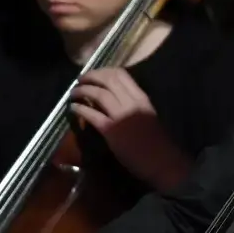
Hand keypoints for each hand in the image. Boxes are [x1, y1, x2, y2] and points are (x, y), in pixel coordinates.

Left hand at [70, 68, 188, 190]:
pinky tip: (73, 108)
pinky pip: (92, 114)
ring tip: (74, 93)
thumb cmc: (155, 140)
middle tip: (80, 80)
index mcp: (141, 97)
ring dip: (82, 90)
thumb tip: (112, 96)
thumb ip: (131, 103)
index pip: (121, 74)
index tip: (95, 74)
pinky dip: (80, 109)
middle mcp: (131, 102)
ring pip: (98, 94)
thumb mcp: (146, 114)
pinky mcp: (111, 130)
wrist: (160, 161)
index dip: (104, 71)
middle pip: (107, 80)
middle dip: (91, 77)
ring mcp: (120, 115)